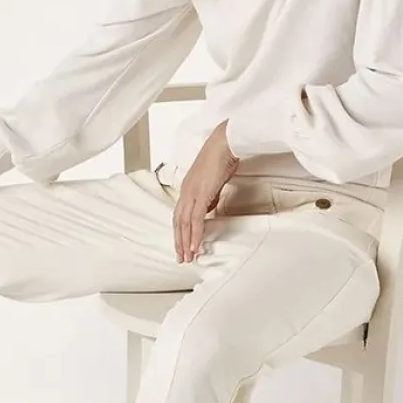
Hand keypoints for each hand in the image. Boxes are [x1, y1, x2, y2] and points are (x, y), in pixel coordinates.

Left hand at [173, 121, 239, 262]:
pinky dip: (194, 234)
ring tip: (187, 257)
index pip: (179, 215)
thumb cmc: (221, 158)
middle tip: (181, 258)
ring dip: (185, 242)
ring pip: (184, 224)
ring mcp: (191, 193)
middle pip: (177, 222)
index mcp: (187, 188)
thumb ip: (210, 196)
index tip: (182, 245)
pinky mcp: (200, 194)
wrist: (224, 143)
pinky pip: (195, 219)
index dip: (179, 231)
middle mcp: (185, 192)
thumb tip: (210, 209)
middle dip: (178, 242)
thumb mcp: (214, 182)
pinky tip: (195, 246)